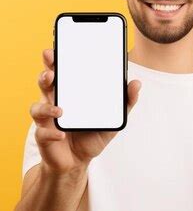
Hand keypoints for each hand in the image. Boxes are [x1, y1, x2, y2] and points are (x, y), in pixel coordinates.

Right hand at [30, 48, 141, 173]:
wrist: (78, 161)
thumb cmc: (92, 135)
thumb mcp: (113, 118)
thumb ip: (125, 102)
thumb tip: (136, 83)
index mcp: (68, 92)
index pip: (61, 70)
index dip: (56, 59)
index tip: (56, 48)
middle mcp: (54, 101)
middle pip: (45, 83)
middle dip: (46, 73)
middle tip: (52, 71)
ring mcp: (47, 119)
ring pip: (38, 106)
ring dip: (46, 105)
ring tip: (60, 108)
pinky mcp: (44, 137)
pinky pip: (43, 133)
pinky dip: (52, 133)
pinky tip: (61, 134)